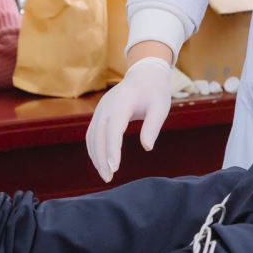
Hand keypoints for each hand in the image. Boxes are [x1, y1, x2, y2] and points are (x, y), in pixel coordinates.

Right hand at [85, 55, 172, 181]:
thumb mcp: (161, 106)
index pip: (114, 128)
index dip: (112, 148)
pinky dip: (94, 149)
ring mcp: (100, 110)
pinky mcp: (99, 114)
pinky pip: (92, 134)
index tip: (114, 167)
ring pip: (92, 136)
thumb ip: (153, 125)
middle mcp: (106, 106)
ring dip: (96, 156)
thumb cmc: (154, 92)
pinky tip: (100, 163)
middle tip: (109, 178)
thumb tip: (147, 147)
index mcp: (122, 102)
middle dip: (101, 158)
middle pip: (99, 135)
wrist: (143, 75)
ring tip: (105, 175)